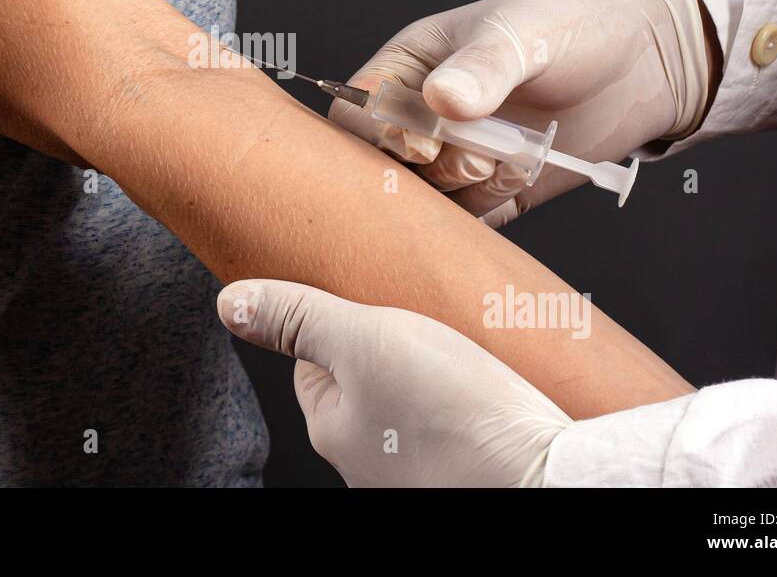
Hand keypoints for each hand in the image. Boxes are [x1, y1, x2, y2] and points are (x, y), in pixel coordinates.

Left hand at [216, 279, 569, 486]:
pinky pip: (452, 428)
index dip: (341, 324)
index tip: (371, 306)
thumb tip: (231, 302)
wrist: (545, 472)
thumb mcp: (363, 338)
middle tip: (426, 324)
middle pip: (366, 383)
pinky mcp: (463, 472)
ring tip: (462, 355)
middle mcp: (367, 462)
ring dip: (433, 375)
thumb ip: (299, 316)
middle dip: (393, 348)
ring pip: (411, 406)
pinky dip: (466, 404)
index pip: (313, 364)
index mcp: (331, 430)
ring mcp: (417, 473)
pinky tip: (486, 386)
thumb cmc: (455, 411)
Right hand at [330, 0, 710, 226]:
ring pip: (423, 201)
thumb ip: (483, 68)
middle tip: (478, 158)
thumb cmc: (579, 23)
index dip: (377, 136)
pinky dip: (490, 211)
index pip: (356, 112)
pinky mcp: (491, 194)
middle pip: (380, 167)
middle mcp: (423, 116)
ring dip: (466, 189)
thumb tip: (441, 100)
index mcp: (411, 66)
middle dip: (427, 171)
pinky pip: (466, 224)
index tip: (425, 144)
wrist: (650, 61)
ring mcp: (455, 158)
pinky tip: (526, 176)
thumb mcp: (526, 32)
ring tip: (513, 158)